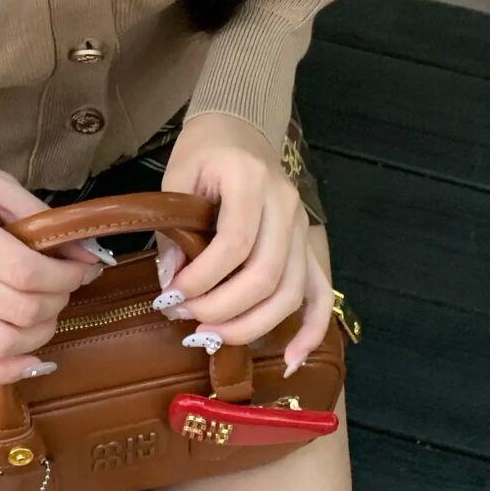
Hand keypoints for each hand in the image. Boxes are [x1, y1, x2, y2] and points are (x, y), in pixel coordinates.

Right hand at [0, 140, 100, 383]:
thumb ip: (41, 217)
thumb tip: (88, 255)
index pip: (23, 272)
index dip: (67, 276)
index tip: (86, 267)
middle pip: (17, 310)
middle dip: (59, 300)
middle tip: (68, 282)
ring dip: (40, 333)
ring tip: (50, 309)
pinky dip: (5, 370)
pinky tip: (32, 359)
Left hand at [155, 115, 332, 374]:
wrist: (237, 131)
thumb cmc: (203, 153)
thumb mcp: (176, 178)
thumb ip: (172, 229)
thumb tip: (170, 282)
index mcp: (250, 180)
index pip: (234, 243)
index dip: (203, 278)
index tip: (170, 295)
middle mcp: (286, 205)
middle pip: (265, 274)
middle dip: (223, 309)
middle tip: (186, 321)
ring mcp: (302, 226)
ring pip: (290, 291)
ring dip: (252, 325)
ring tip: (212, 338)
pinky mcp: (306, 244)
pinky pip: (319, 292)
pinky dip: (310, 329)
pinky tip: (292, 359)